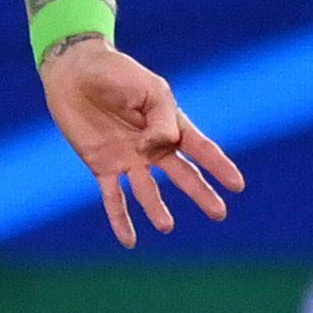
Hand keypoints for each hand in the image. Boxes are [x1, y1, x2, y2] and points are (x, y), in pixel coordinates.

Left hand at [40, 37, 243, 248]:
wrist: (75, 71)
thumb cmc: (116, 74)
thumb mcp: (149, 91)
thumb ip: (161, 121)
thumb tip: (160, 150)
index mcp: (169, 123)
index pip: (200, 148)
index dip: (219, 166)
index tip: (237, 185)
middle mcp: (152, 145)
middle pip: (182, 174)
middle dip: (200, 192)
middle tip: (219, 213)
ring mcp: (128, 157)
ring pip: (148, 190)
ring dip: (157, 208)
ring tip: (166, 226)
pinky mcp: (101, 165)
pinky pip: (113, 196)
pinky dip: (120, 219)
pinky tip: (129, 241)